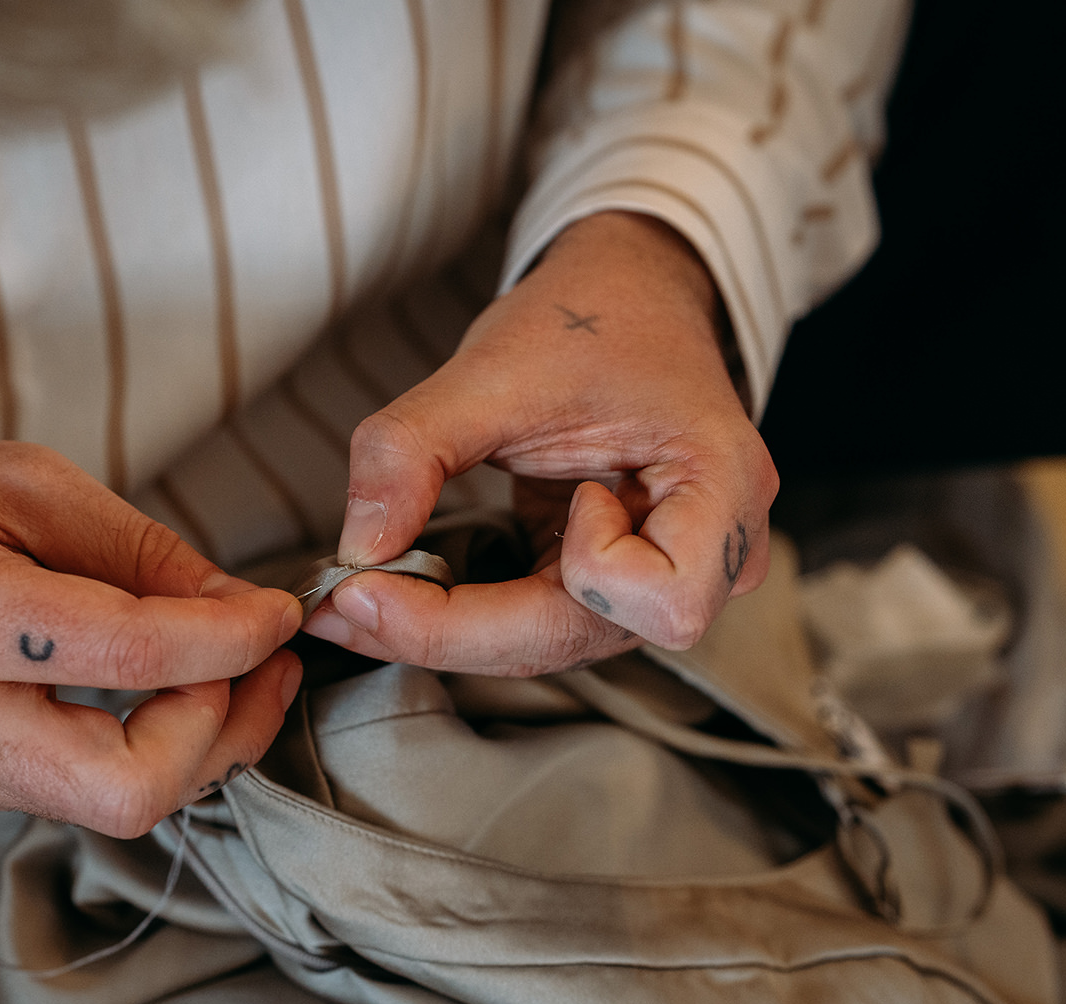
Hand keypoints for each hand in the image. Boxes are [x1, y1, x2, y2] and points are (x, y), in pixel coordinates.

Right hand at [0, 437, 302, 835]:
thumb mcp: (14, 480)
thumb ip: (134, 549)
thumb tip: (237, 607)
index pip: (135, 656)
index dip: (234, 640)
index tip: (282, 609)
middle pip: (130, 789)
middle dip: (224, 735)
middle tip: (265, 668)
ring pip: (111, 806)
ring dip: (197, 749)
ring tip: (234, 675)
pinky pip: (74, 790)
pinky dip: (143, 751)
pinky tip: (167, 694)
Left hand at [304, 211, 776, 674]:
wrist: (622, 296)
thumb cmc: (589, 320)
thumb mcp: (492, 367)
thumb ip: (415, 450)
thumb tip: (358, 550)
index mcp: (724, 486)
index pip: (658, 601)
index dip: (566, 582)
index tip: (488, 516)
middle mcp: (717, 554)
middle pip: (580, 638)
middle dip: (451, 629)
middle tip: (342, 603)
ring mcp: (665, 578)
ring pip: (546, 644)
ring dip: (443, 630)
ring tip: (348, 598)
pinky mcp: (611, 586)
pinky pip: (531, 623)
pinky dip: (456, 614)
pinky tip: (389, 592)